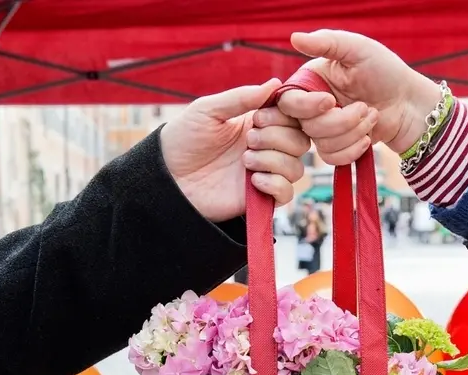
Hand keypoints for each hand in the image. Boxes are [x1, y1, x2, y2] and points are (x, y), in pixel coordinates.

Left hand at [161, 79, 310, 222]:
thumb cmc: (183, 139)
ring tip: (245, 160)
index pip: (292, 117)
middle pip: (300, 141)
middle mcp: (265, 147)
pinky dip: (275, 184)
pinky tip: (252, 180)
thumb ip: (242, 97)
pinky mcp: (260, 198)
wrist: (166, 177)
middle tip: (249, 139)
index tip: (259, 117)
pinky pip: (287, 193)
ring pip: (296, 167)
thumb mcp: (209, 110)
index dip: (285, 116)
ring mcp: (264, 172)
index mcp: (257, 123)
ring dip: (274, 160)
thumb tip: (276, 83)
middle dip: (277, 138)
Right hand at [278, 30, 442, 164]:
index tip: (330, 101)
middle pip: (307, 125)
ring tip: (371, 115)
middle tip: (365, 106)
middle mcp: (311, 106)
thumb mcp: (358, 49)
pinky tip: (368, 137)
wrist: (409, 104)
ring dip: (354, 132)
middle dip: (341, 120)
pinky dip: (353, 149)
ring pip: (321, 143)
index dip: (307, 106)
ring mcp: (323, 129)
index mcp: (311, 81)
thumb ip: (326, 42)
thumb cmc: (386, 71)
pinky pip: (331, 158)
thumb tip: (294, 37)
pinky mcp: (336, 147)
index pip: (289, 101)